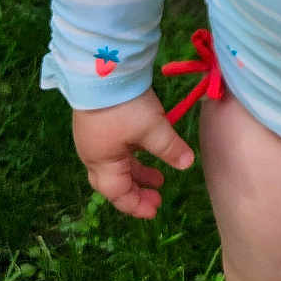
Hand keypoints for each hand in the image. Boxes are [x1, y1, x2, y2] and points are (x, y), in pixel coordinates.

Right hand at [71, 88, 194, 218]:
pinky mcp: (96, 121)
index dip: (137, 205)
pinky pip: (114, 149)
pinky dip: (131, 156)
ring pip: (115, 164)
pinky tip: (144, 148)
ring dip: (136, 171)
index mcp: (103, 162)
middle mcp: (93, 154)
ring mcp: (93, 137)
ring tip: (158, 175)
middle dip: (136, 190)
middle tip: (157, 197)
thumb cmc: (125, 106)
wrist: (101, 70)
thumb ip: (170, 148)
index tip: (155, 210)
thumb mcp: (152, 128)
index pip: (119, 194)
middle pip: (114, 182)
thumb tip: (187, 165)